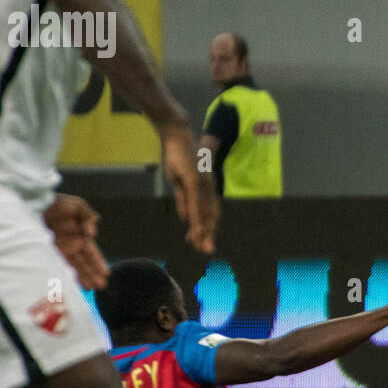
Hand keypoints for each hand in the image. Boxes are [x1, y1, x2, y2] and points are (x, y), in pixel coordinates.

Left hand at [43, 194, 109, 289]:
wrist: (31, 202)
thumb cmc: (55, 202)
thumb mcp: (77, 205)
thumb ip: (88, 217)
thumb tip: (93, 234)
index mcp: (79, 234)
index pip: (90, 251)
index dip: (98, 262)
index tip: (105, 273)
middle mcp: (70, 243)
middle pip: (83, 261)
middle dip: (93, 273)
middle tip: (101, 285)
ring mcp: (58, 248)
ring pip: (73, 265)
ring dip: (82, 276)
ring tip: (91, 287)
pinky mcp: (46, 251)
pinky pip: (58, 264)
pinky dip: (65, 273)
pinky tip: (72, 282)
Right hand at [161, 122, 219, 254]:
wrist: (175, 134)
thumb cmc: (177, 157)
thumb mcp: (179, 182)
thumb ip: (183, 201)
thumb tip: (185, 219)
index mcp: (205, 188)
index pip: (209, 212)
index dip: (207, 229)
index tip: (202, 243)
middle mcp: (208, 187)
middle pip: (211, 215)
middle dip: (209, 235)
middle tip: (207, 252)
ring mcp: (203, 183)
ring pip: (205, 211)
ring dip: (204, 230)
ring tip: (202, 246)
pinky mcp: (195, 179)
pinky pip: (196, 201)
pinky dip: (197, 216)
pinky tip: (197, 227)